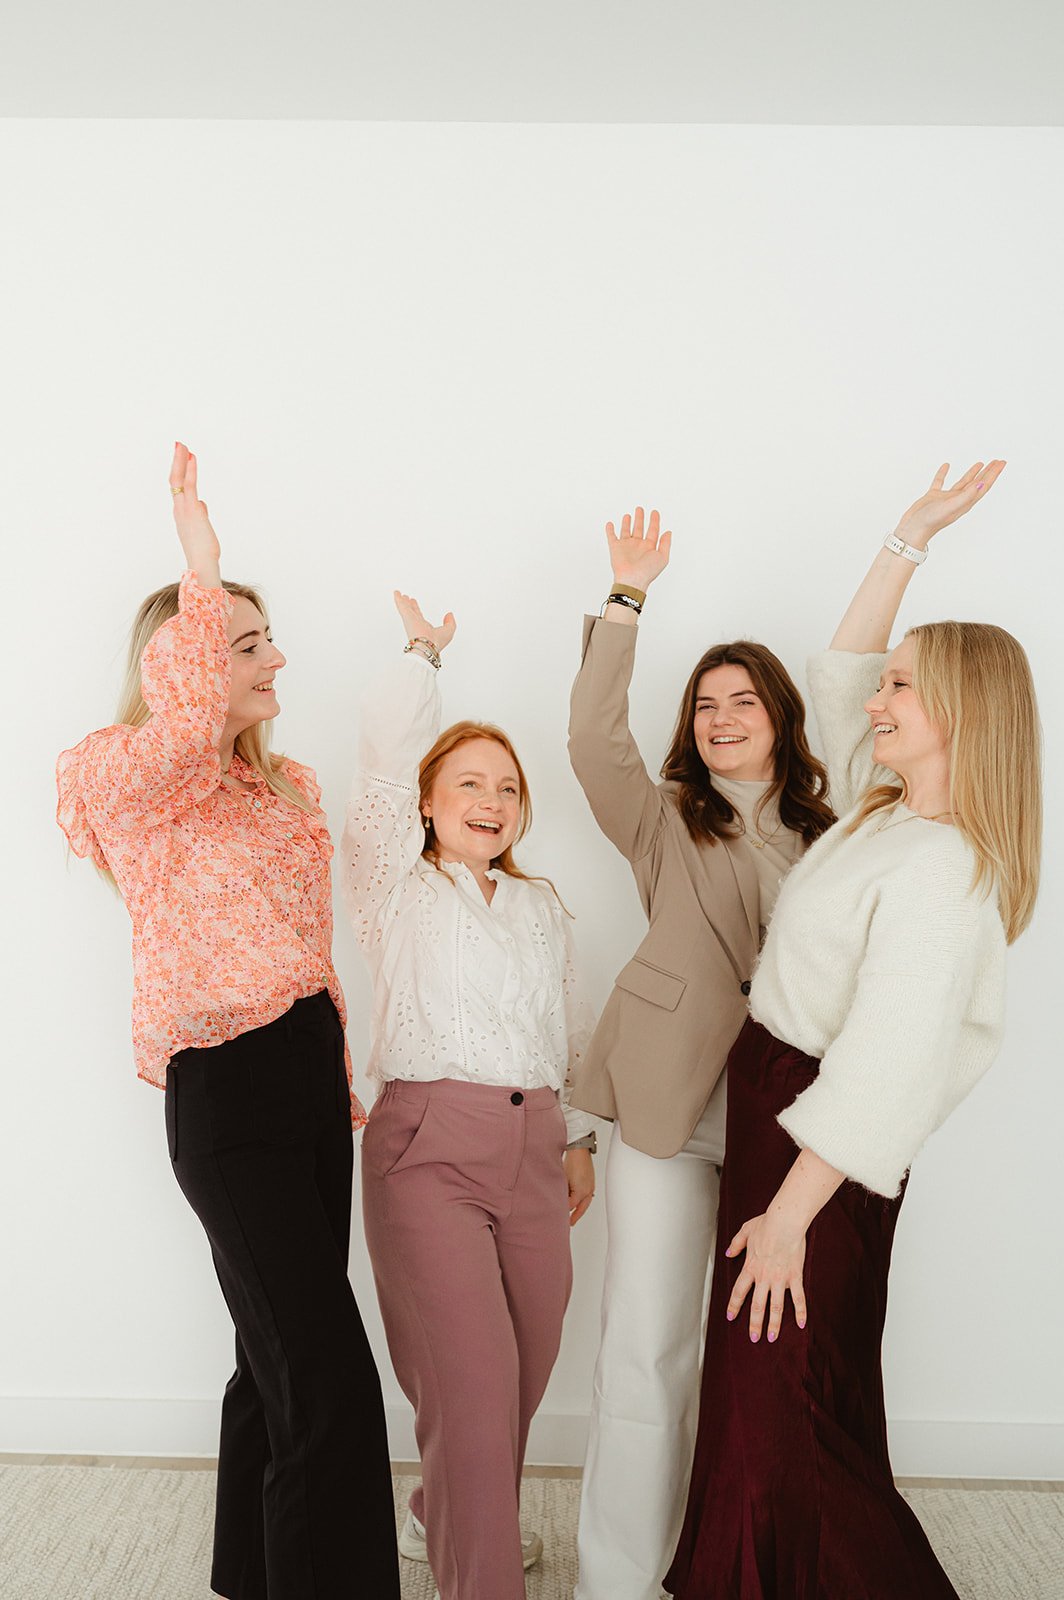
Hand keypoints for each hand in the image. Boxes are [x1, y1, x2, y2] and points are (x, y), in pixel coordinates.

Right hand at [169, 442, 220, 583]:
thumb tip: (202, 504)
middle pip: (174, 480)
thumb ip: (200, 514)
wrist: (202, 563)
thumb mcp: (202, 530)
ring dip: (181, 460)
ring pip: (179, 479)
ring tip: (183, 445)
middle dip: (176, 462)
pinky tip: (192, 457)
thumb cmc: (203, 551)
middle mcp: (179, 509)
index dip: (179, 473)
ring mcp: (184, 508)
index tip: (183, 459)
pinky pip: (190, 484)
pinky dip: (190, 469)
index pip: (178, 489)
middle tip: (179, 445)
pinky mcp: (192, 508)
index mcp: (181, 514)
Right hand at [393, 591, 455, 653]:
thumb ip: (450, 622)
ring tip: (399, 594)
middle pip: (411, 612)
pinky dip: (398, 599)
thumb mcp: (449, 631)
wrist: (426, 646)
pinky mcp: (407, 617)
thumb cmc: (436, 642)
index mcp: (424, 628)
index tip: (414, 603)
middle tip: (407, 598)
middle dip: (409, 605)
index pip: (419, 616)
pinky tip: (396, 592)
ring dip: (402, 601)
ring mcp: (410, 620)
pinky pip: (402, 606)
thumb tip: (449, 614)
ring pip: (406, 608)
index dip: (416, 609)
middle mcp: (416, 624)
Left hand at [563, 1147, 594, 1226]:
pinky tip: (577, 1202)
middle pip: (581, 1208)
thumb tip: (559, 1201)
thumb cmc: (571, 1162)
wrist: (580, 1149)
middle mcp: (588, 1191)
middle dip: (575, 1216)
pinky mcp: (591, 1182)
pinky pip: (587, 1196)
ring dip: (579, 1209)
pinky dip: (582, 1200)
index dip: (564, 1212)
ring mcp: (591, 1187)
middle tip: (569, 1224)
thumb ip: (562, 1192)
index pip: (571, 1206)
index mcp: (581, 1192)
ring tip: (573, 1215)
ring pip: (585, 1203)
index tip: (559, 1218)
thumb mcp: (564, 1179)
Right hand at [606, 506, 671, 588]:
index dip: (655, 521)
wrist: (632, 579)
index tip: (655, 512)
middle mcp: (638, 546)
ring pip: (626, 531)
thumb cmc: (648, 571)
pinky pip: (612, 537)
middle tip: (640, 509)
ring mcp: (626, 546)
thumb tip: (668, 532)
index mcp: (649, 547)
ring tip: (628, 515)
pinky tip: (610, 524)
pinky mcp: (615, 548)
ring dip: (627, 523)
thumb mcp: (663, 557)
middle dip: (640, 518)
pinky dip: (610, 530)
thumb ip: (666, 544)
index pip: (653, 530)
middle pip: (639, 528)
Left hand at [725, 1212, 806, 1343]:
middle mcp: (764, 1277)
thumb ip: (736, 1244)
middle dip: (754, 1324)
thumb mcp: (745, 1231)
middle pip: (757, 1305)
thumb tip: (728, 1252)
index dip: (734, 1306)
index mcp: (750, 1267)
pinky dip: (801, 1312)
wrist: (784, 1221)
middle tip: (754, 1338)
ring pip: (776, 1307)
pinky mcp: (795, 1277)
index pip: (739, 1291)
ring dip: (774, 1324)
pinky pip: (798, 1298)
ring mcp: (780, 1279)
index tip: (731, 1317)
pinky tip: (802, 1324)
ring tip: (772, 1338)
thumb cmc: (766, 1224)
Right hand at [894, 459, 1005, 550]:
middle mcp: (958, 500)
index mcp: (965, 503)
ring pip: (963, 483)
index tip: (1001, 463)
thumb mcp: (950, 507)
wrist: (912, 530)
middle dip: (988, 472)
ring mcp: (945, 499)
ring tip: (980, 463)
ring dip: (972, 473)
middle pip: (977, 484)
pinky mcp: (933, 497)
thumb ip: (966, 496)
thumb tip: (982, 484)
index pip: (983, 486)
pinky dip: (944, 474)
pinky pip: (940, 482)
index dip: (993, 474)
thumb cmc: (930, 522)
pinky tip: (946, 466)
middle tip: (998, 461)